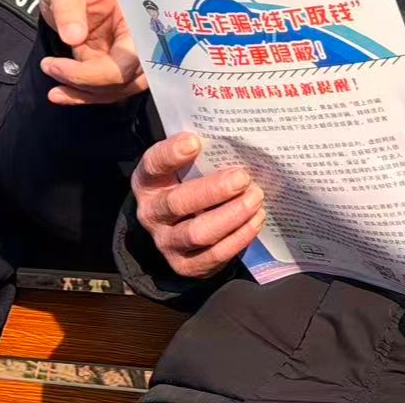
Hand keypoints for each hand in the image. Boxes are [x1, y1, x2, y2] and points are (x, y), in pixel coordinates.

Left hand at [38, 0, 145, 104]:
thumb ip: (67, 5)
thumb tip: (74, 36)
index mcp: (138, 16)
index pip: (132, 57)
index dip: (99, 72)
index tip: (60, 65)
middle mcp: (141, 40)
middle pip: (128, 79)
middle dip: (88, 82)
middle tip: (52, 67)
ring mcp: (130, 57)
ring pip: (119, 90)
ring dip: (85, 92)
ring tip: (53, 77)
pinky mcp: (116, 69)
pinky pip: (108, 91)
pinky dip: (83, 96)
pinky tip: (60, 93)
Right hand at [132, 134, 264, 279]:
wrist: (176, 227)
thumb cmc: (187, 184)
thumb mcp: (183, 167)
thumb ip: (200, 154)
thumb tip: (234, 138)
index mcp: (148, 181)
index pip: (153, 165)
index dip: (171, 154)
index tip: (195, 142)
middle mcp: (152, 213)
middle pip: (178, 203)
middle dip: (213, 190)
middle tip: (242, 178)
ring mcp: (167, 242)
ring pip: (198, 233)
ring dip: (231, 216)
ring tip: (255, 198)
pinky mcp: (185, 265)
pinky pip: (214, 255)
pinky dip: (238, 237)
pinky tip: (256, 220)